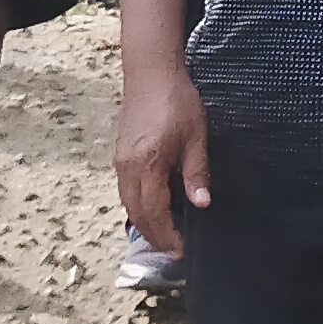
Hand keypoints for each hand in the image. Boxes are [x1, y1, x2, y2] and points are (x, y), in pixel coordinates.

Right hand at [116, 60, 212, 253]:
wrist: (151, 72)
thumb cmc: (177, 101)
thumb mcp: (196, 137)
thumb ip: (196, 172)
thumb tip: (201, 203)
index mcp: (148, 165)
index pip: (154, 212)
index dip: (166, 234)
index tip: (180, 250)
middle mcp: (128, 167)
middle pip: (137, 213)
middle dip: (153, 236)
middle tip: (172, 250)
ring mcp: (121, 161)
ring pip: (128, 203)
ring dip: (144, 223)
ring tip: (163, 235)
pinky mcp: (120, 154)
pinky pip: (125, 190)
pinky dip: (137, 206)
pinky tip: (152, 208)